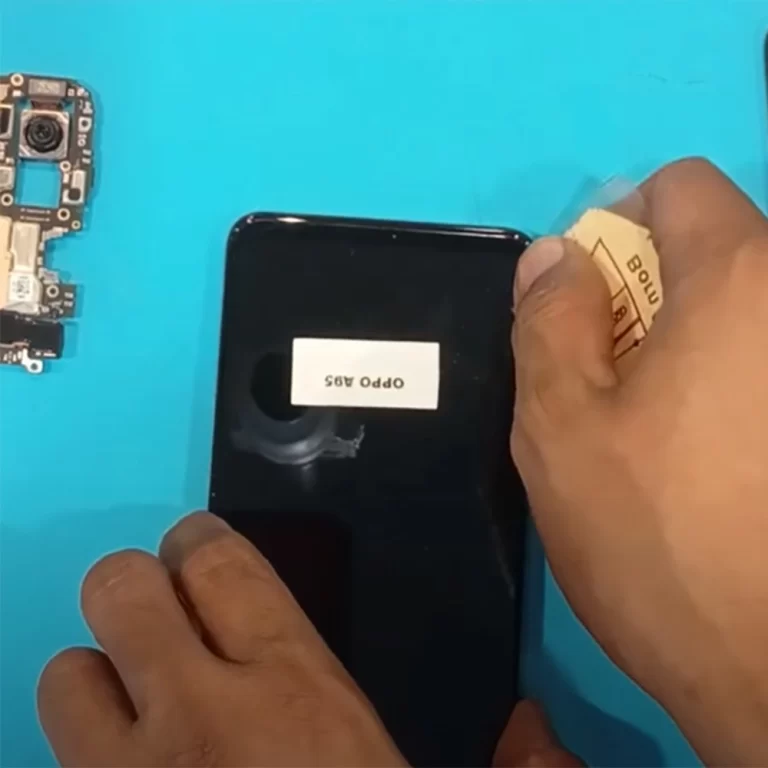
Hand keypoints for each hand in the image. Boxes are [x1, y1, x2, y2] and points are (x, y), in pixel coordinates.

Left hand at [38, 513, 576, 766]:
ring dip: (95, 678)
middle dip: (132, 587)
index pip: (220, 566)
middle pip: (122, 593)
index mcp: (296, 691)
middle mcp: (198, 716)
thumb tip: (537, 729)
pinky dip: (86, 754)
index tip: (196, 547)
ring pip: (64, 678)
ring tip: (133, 701)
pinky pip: (59, 763)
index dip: (199, 543)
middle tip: (158, 610)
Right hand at [511, 158, 767, 764]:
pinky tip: (709, 462)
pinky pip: (759, 367)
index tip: (583, 306)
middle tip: (610, 385)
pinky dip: (724, 386)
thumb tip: (555, 257)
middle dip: (646, 296)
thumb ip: (548, 322)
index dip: (614, 230)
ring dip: (684, 347)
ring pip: (739, 316)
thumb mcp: (560, 426)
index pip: (679, 189)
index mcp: (739, 285)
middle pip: (715, 249)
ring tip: (656, 433)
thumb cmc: (654, 538)